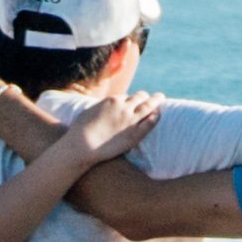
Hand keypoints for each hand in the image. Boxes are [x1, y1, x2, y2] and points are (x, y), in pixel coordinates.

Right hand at [52, 90, 166, 173]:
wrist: (82, 145)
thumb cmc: (81, 130)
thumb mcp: (90, 111)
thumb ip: (100, 107)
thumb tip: (102, 108)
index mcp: (112, 100)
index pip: (126, 96)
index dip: (130, 100)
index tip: (133, 102)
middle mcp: (124, 107)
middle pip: (140, 97)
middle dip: (146, 97)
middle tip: (154, 96)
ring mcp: (130, 120)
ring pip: (148, 106)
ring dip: (155, 101)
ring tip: (160, 98)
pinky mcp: (135, 134)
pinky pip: (150, 122)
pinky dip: (155, 116)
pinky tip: (158, 114)